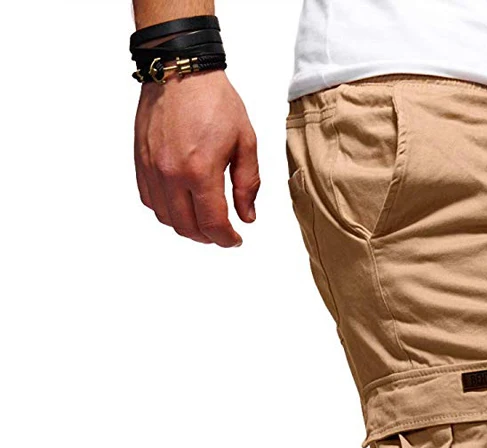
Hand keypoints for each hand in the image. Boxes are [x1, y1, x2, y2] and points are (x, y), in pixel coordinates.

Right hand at [134, 71, 259, 247]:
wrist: (179, 69)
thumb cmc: (214, 100)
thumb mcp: (245, 142)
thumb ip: (248, 184)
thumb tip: (247, 216)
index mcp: (200, 171)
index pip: (212, 224)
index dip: (227, 239)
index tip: (235, 239)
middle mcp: (171, 174)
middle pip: (187, 227)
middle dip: (208, 237)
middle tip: (221, 234)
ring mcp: (152, 168)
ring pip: (166, 218)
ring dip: (186, 227)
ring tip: (202, 221)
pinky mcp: (140, 160)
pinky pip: (150, 199)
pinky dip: (166, 210)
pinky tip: (181, 204)